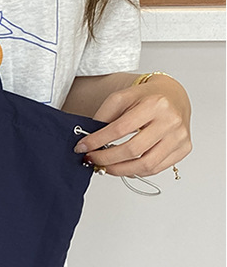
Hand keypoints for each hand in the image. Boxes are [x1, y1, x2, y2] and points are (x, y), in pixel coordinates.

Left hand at [73, 73, 191, 177]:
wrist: (172, 95)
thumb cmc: (146, 97)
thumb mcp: (121, 97)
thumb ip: (104, 116)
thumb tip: (89, 142)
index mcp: (155, 104)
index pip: (120, 129)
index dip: (98, 141)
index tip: (82, 147)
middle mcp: (171, 121)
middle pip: (133, 150)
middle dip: (106, 159)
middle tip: (92, 159)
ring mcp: (180, 137)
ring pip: (146, 165)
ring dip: (120, 170)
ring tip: (105, 166)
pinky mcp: (184, 149)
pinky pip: (156, 168)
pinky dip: (136, 171)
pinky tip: (123, 166)